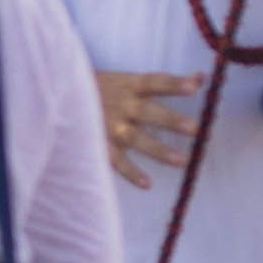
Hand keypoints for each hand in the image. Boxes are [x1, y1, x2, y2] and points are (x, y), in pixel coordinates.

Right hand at [98, 66, 202, 188]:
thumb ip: (166, 83)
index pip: (155, 82)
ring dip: (158, 150)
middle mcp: (121, 105)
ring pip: (135, 139)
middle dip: (171, 120)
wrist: (60, 96)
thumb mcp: (129, 80)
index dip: (174, 83)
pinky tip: (147, 184)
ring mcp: (109, 126)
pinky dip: (130, 173)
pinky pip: (116, 161)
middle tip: (195, 129)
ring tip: (181, 161)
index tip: (196, 85)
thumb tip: (203, 77)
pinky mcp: (99, 145)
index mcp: (129, 85)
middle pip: (148, 112)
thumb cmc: (104, 89)